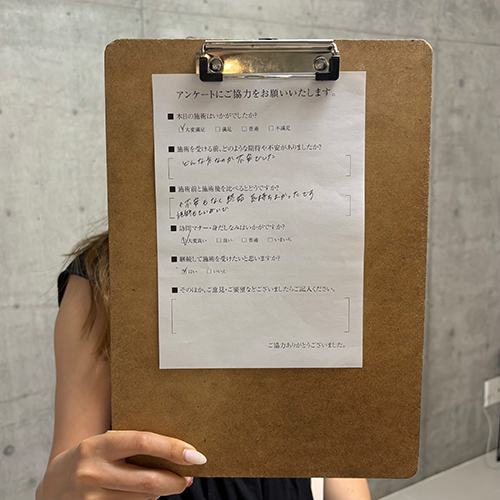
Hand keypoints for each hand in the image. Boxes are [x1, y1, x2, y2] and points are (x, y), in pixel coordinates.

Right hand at [39, 430, 206, 499]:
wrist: (53, 486)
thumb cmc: (90, 458)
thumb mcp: (104, 443)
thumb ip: (132, 445)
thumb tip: (177, 452)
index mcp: (98, 445)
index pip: (143, 442)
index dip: (173, 448)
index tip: (196, 455)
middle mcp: (93, 472)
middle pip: (148, 479)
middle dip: (176, 480)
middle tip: (189, 477)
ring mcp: (91, 499)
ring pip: (144, 498)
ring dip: (163, 492)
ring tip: (171, 483)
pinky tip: (149, 493)